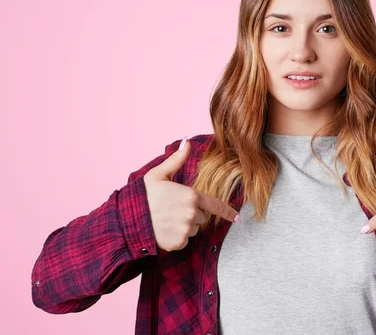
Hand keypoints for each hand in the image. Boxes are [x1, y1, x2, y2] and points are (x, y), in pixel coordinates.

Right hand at [143, 136, 240, 251]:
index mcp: (191, 196)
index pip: (216, 205)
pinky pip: (184, 240)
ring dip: (185, 225)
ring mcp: (186, 230)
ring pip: (194, 228)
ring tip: (166, 219)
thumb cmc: (144, 196)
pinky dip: (177, 237)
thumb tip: (187, 141)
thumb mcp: (158, 174)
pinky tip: (164, 230)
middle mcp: (192, 214)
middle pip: (202, 216)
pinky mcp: (178, 243)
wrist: (128, 220)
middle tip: (173, 209)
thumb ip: (176, 160)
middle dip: (192, 213)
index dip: (227, 212)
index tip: (236, 217)